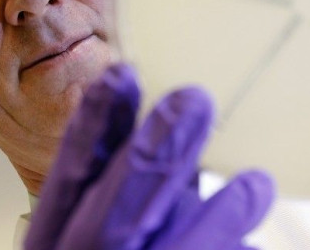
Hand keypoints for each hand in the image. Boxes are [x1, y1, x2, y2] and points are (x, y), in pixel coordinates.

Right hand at [23, 63, 273, 249]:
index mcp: (53, 249)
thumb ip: (129, 201)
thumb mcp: (92, 241)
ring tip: (256, 182)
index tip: (122, 77)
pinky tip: (254, 241)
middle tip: (192, 101)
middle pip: (113, 217)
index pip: (69, 182)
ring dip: (214, 219)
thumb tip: (183, 155)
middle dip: (153, 158)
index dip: (93, 130)